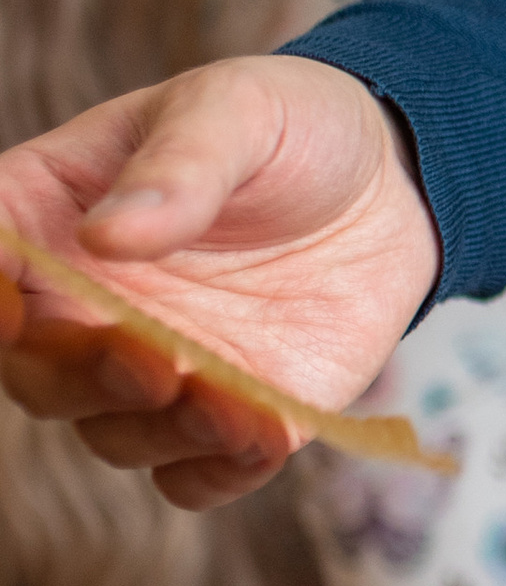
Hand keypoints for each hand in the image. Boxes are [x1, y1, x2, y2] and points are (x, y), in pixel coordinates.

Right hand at [0, 58, 440, 509]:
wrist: (388, 182)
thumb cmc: (286, 126)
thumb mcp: (235, 111)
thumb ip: (176, 167)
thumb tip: (107, 235)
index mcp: (48, 214)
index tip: (9, 306)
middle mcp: (81, 306)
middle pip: (36, 367)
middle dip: (78, 375)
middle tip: (143, 360)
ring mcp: (148, 368)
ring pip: (114, 431)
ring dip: (157, 429)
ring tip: (221, 403)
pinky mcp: (224, 416)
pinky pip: (196, 474)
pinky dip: (218, 470)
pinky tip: (260, 441)